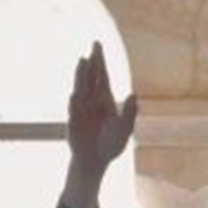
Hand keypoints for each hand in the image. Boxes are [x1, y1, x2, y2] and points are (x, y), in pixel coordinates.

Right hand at [63, 39, 136, 186]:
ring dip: (82, 75)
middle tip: (94, 46)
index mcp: (104, 100)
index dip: (100, 61)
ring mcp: (81, 110)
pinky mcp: (73, 122)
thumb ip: (129, 113)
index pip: (102, 76)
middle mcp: (91, 101)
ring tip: (83, 61)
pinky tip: (75, 95)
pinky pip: (74, 111)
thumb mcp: (124, 129)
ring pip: (81, 88)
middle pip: (91, 77)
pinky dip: (75, 103)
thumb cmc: (110, 144)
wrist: (96, 162)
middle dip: (92, 62)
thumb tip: (134, 94)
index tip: (97, 45)